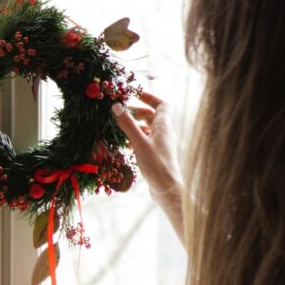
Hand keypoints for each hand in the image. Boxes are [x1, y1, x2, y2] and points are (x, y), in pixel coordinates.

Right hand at [112, 91, 185, 243]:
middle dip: (138, 110)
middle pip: (154, 115)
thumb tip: (117, 105)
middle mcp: (164, 134)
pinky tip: (125, 142)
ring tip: (121, 124)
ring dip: (136, 123)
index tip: (134, 95)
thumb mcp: (139, 143)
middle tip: (122, 109)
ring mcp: (160, 145)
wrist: (167, 190)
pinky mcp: (155, 155)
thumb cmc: (156, 166)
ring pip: (149, 128)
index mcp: (163, 127)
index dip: (149, 98)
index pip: (162, 105)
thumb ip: (128, 124)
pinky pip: (146, 140)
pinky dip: (136, 136)